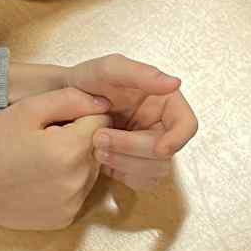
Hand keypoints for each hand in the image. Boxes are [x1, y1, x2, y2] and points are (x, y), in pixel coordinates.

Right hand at [0, 87, 109, 235]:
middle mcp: (79, 180)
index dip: (80, 115)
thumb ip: (70, 100)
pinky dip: (67, 184)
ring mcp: (73, 203)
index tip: (55, 120)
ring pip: (91, 170)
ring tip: (41, 159)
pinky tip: (40, 179)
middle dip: (79, 138)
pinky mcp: (65, 218)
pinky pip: (79, 193)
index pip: (101, 121)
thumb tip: (104, 101)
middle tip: (44, 140)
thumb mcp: (26, 110)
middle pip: (99, 147)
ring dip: (75, 161)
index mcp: (70, 149)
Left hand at [62, 54, 198, 188]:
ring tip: (96, 149)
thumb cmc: (87, 81)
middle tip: (99, 139)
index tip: (160, 148)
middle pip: (167, 152)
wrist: (63, 102)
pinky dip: (123, 175)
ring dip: (125, 164)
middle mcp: (161, 126)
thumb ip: (141, 73)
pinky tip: (103, 162)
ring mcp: (149, 148)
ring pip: (156, 170)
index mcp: (164, 102)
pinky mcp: (135, 165)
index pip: (187, 125)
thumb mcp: (109, 69)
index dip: (177, 139)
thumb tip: (175, 83)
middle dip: (132, 149)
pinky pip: (143, 182)